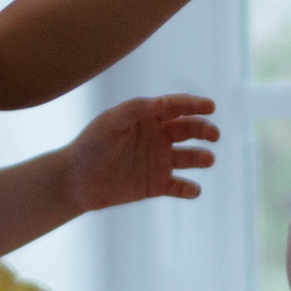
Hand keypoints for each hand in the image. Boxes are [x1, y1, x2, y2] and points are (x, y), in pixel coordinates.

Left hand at [63, 96, 218, 210]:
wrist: (76, 180)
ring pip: (189, 157)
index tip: (210, 106)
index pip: (176, 107)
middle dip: (204, 130)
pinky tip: (193, 189)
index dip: (194, 105)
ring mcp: (159, 161)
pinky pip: (179, 186)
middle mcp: (158, 137)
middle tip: (214, 134)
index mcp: (148, 117)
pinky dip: (189, 189)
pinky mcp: (157, 185)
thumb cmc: (91, 144)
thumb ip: (135, 109)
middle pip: (188, 130)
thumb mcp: (111, 121)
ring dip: (201, 157)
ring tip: (207, 159)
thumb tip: (162, 102)